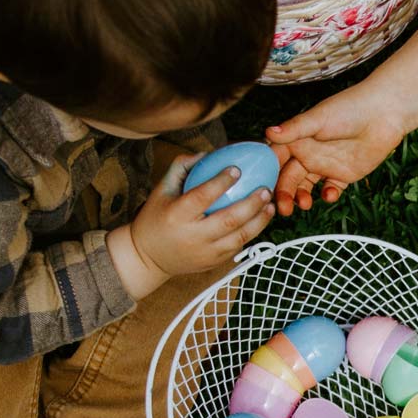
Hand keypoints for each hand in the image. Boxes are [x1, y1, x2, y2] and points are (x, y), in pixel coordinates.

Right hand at [116, 156, 272, 288]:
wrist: (148, 258)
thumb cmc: (155, 218)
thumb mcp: (161, 191)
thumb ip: (180, 168)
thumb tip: (207, 154)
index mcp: (176, 216)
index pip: (202, 196)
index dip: (220, 182)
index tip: (237, 168)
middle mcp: (192, 236)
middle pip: (228, 220)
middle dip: (251, 204)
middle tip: (265, 189)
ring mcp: (204, 253)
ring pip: (239, 237)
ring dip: (259, 221)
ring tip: (270, 205)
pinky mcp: (213, 263)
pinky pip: (237, 247)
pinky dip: (251, 233)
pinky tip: (260, 220)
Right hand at [265, 87, 407, 215]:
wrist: (385, 113)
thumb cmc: (349, 108)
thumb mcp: (318, 119)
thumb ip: (294, 129)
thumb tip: (268, 132)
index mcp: (297, 139)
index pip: (275, 159)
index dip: (267, 173)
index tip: (261, 189)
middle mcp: (308, 153)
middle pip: (289, 178)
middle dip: (284, 193)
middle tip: (283, 208)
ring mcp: (325, 165)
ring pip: (306, 187)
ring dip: (302, 197)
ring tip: (305, 204)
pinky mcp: (343, 175)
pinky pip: (331, 190)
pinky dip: (328, 195)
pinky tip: (330, 195)